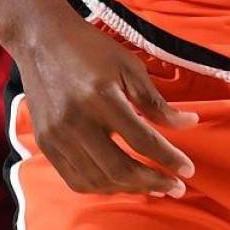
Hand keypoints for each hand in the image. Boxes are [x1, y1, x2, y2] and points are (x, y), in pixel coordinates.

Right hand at [15, 3, 196, 197]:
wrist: (40, 41)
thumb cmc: (90, 49)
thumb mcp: (129, 67)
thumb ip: (156, 101)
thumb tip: (189, 124)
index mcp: (101, 97)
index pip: (142, 140)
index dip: (169, 159)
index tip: (189, 170)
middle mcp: (77, 121)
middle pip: (120, 168)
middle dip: (154, 182)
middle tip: (177, 188)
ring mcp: (57, 136)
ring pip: (99, 180)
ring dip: (131, 189)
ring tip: (153, 186)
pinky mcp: (46, 144)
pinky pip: (76, 180)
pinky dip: (103, 187)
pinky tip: (122, 183)